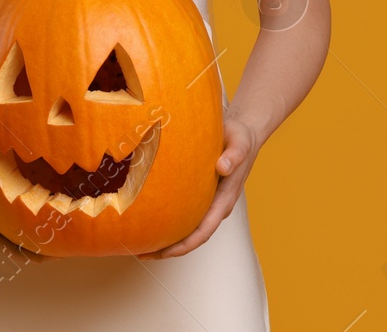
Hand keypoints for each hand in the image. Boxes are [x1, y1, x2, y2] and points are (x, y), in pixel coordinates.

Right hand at [0, 127, 50, 263]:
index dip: (14, 251)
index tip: (34, 260)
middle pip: (8, 237)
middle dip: (29, 248)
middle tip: (55, 256)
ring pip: (14, 224)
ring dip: (32, 233)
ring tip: (57, 239)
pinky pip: (16, 206)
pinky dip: (30, 211)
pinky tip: (48, 210)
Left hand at [143, 115, 260, 259]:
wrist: (245, 132)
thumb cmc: (241, 137)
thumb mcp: (239, 143)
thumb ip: (233, 155)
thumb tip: (223, 167)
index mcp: (225, 199)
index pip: (204, 231)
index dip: (184, 245)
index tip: (164, 253)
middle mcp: (216, 205)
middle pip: (192, 236)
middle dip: (169, 248)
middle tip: (142, 253)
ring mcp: (209, 201)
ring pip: (187, 227)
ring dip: (167, 238)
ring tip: (141, 242)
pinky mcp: (201, 193)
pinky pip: (184, 212)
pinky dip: (169, 220)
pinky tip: (151, 217)